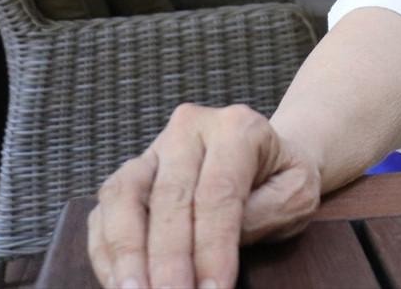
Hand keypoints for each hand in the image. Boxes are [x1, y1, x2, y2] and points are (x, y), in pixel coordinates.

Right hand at [88, 103, 321, 288]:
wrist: (268, 159)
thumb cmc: (283, 180)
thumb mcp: (296, 195)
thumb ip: (262, 214)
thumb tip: (217, 248)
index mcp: (236, 128)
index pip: (218, 192)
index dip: (212, 247)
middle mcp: (189, 129)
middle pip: (168, 197)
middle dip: (168, 260)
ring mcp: (152, 150)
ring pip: (122, 197)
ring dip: (125, 255)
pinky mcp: (129, 176)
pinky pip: (104, 212)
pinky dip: (107, 253)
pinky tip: (121, 285)